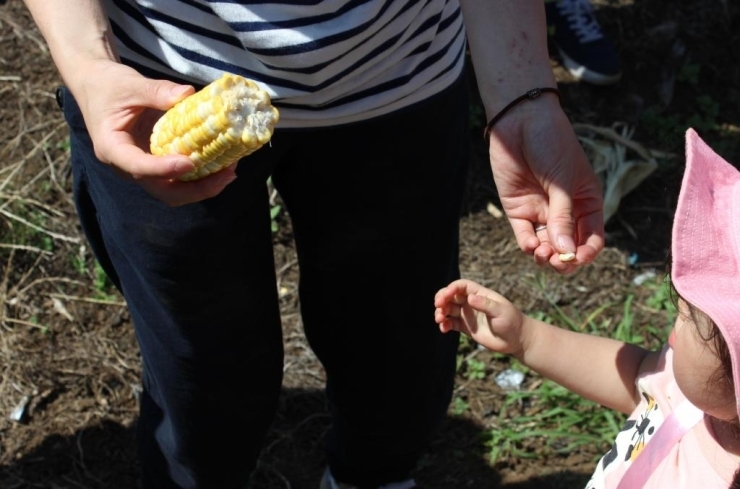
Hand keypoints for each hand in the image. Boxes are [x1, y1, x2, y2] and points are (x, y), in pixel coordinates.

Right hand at [69, 61, 237, 205]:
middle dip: (196, 189)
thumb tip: (188, 94)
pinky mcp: (158, 164)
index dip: (164, 169)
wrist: (98, 86)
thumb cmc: (109, 84)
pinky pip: (180, 179)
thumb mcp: (130, 84)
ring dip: (204, 186)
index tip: (189, 163)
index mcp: (112, 148)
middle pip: (163, 191)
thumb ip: (157, 91)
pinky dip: (202, 176)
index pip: (137, 167)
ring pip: (175, 191)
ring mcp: (145, 168)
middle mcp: (128, 166)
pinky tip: (224, 164)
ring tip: (230, 171)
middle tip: (226, 175)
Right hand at [434, 279, 526, 356]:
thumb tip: (470, 298)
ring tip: (439, 319)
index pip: (461, 286)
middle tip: (438, 306)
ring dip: (440, 312)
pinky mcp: (466, 327)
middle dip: (441, 299)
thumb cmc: (512, 322)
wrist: (516, 340)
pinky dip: (444, 325)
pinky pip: (451, 323)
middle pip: (451, 296)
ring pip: (448, 309)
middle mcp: (471, 302)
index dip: (451, 288)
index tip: (445, 296)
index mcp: (480, 294)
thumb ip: (485, 305)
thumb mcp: (501, 311)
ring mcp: (468, 314)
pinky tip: (444, 329)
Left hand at [487, 95, 603, 272]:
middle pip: (568, 248)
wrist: (521, 122)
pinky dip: (528, 246)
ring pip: (546, 247)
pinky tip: (531, 245)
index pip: (591, 238)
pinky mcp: (518, 211)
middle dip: (564, 260)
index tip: (577, 257)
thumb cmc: (552, 144)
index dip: (586, 253)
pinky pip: (525, 236)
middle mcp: (565, 212)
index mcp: (587, 203)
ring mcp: (541, 212)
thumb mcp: (562, 181)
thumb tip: (567, 252)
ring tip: (542, 253)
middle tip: (557, 260)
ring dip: (546, 256)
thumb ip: (563, 217)